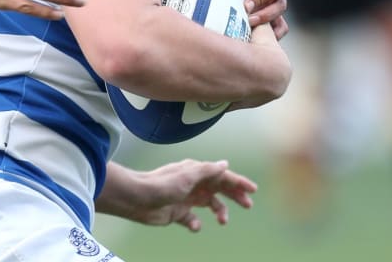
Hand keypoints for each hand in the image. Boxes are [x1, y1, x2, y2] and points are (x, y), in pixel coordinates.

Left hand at [105, 159, 256, 231]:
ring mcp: (185, 198)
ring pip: (209, 204)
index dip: (238, 182)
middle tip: (247, 205)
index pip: (222, 175)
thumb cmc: (162, 184)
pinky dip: (196, 224)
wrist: (137, 198)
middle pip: (219, 189)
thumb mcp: (188, 175)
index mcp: (196, 172)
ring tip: (223, 221)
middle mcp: (193, 184)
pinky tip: (195, 226)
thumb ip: (207, 170)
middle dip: (234, 195)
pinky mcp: (177, 213)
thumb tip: (225, 164)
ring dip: (219, 211)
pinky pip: (192, 220)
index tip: (253, 190)